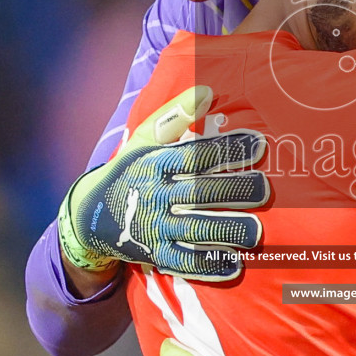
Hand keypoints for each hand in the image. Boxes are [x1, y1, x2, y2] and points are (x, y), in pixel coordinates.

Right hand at [57, 86, 269, 282]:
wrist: (91, 213)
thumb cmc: (131, 167)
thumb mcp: (144, 137)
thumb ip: (175, 114)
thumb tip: (208, 89)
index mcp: (155, 163)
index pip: (194, 156)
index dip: (226, 150)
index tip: (258, 145)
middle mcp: (155, 196)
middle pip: (198, 193)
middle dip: (233, 191)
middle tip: (265, 189)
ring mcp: (155, 227)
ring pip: (194, 230)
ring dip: (225, 231)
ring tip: (256, 233)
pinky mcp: (155, 254)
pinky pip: (183, 262)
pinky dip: (208, 265)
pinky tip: (234, 265)